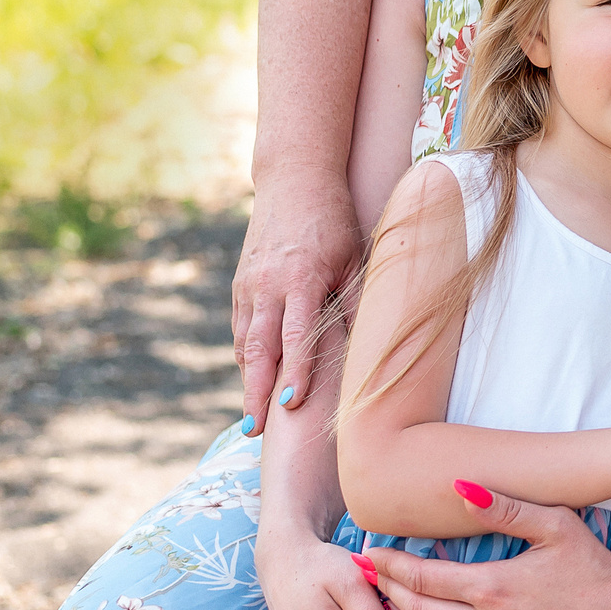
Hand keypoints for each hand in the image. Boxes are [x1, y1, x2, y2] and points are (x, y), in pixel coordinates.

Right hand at [234, 170, 361, 424]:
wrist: (295, 179)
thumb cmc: (334, 219)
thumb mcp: (353, 256)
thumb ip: (356, 299)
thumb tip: (371, 343)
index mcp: (300, 278)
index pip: (296, 335)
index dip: (295, 370)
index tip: (292, 404)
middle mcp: (268, 284)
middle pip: (258, 348)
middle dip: (256, 391)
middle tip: (254, 430)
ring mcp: (249, 284)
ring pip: (244, 341)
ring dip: (248, 380)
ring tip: (252, 418)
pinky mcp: (240, 283)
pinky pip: (240, 328)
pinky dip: (245, 356)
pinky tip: (253, 378)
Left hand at [371, 493, 610, 609]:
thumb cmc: (593, 566)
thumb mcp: (555, 525)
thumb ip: (504, 507)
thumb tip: (460, 486)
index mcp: (493, 587)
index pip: (422, 577)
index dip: (389, 565)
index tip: (368, 552)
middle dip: (384, 592)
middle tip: (366, 577)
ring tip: (382, 605)